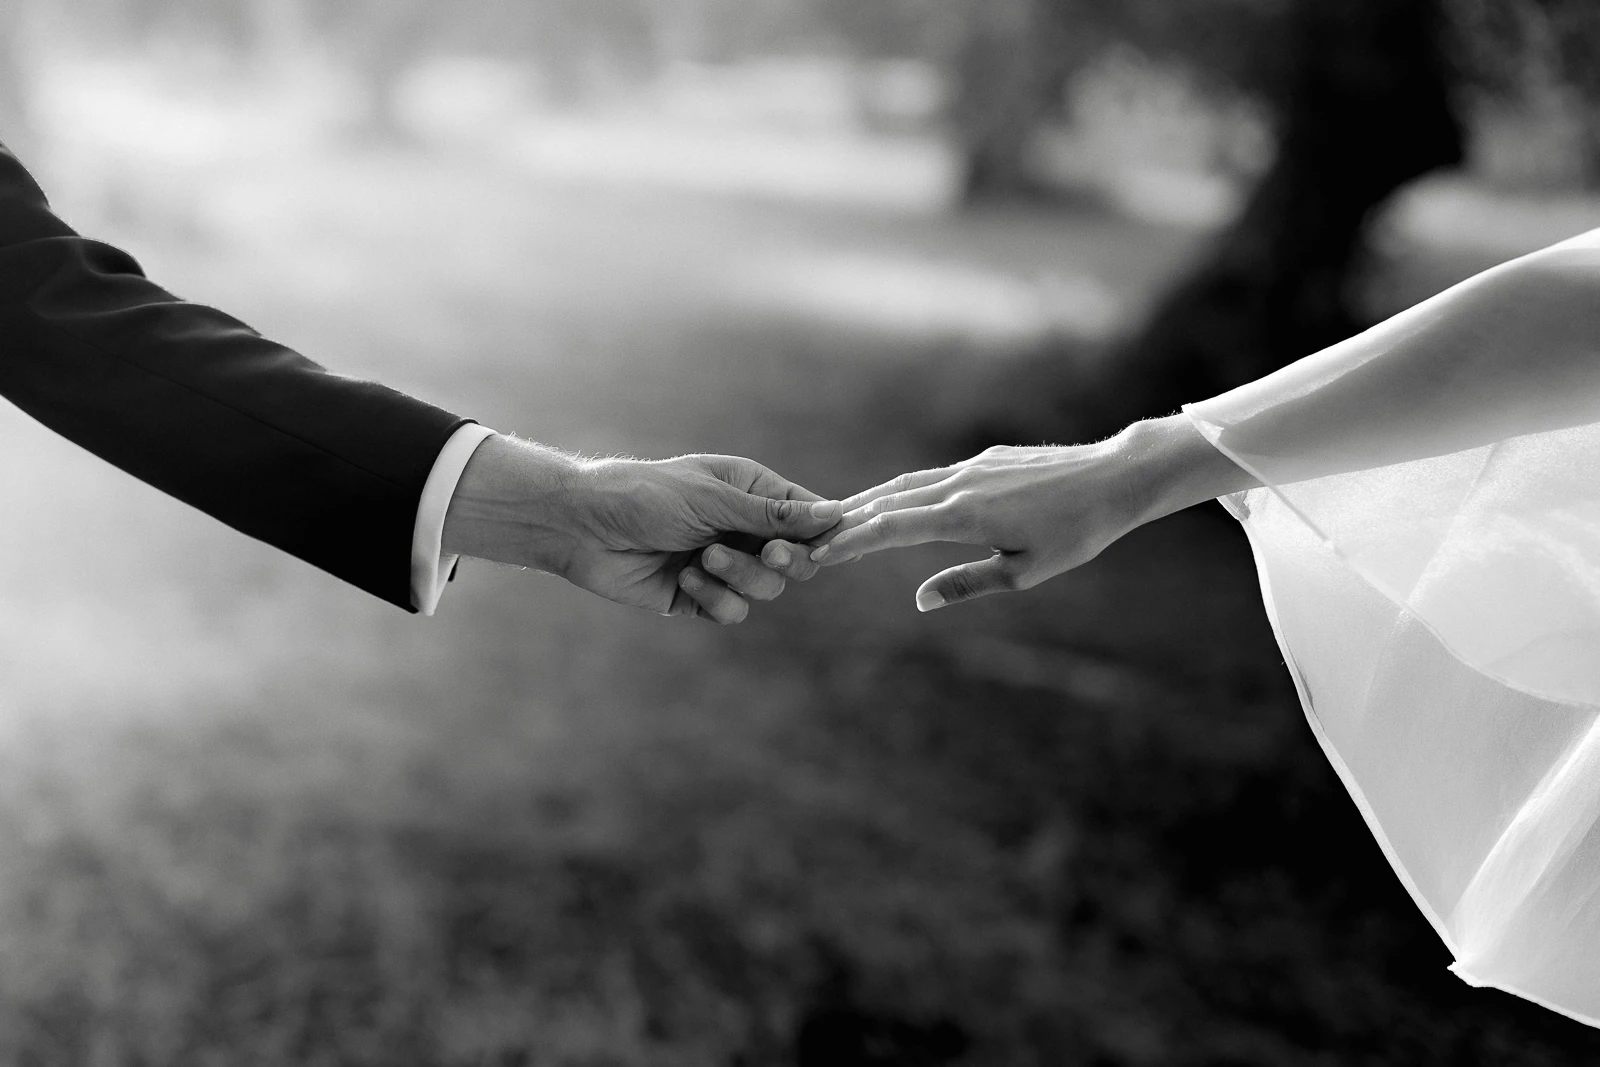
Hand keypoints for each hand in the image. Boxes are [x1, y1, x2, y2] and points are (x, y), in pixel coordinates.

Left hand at [442, 434, 835, 622]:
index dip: (822, 535)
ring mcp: (723, 564)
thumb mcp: (713, 500)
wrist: (582, 527)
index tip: (820, 546)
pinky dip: (714, 598)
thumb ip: (773, 515)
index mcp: (752, 492)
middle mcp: (743, 529)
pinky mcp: (700, 597)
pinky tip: (684, 578)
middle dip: (783, 561)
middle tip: (769, 554)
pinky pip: (732, 611)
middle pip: (797, 561)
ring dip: (740, 577)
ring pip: (766, 589)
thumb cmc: (645, 495)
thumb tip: (835, 515)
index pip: (808, 517)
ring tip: (704, 559)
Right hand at [809, 416, 1255, 610]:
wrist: (1115, 476)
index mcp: (965, 516)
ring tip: (837, 520)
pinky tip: (891, 502)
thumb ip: (967, 584)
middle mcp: (959, 484)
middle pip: (887, 501)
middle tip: (809, 540)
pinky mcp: (985, 460)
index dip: (851, 543)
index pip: (891, 528)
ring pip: (906, 485)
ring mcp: (971, 467)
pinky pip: (930, 477)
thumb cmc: (1077, 532)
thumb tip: (919, 601)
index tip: (818, 556)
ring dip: (868, 503)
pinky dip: (900, 491)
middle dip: (846, 521)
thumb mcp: (1025, 570)